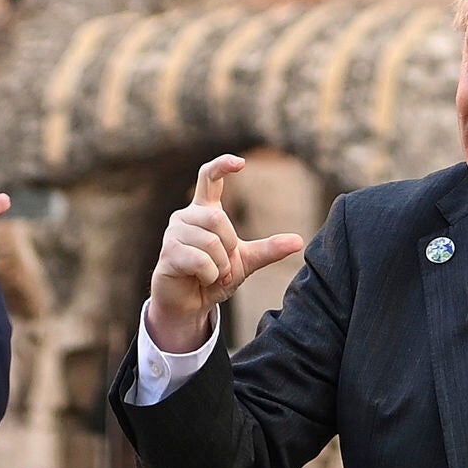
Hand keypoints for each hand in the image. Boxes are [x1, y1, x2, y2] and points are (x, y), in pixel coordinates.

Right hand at [146, 153, 306, 355]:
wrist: (190, 304)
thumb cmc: (214, 276)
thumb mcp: (246, 261)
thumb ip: (268, 250)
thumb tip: (299, 241)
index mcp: (204, 211)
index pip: (208, 177)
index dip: (222, 165)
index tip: (241, 162)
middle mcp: (186, 216)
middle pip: (217, 219)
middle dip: (229, 246)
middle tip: (226, 264)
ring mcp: (174, 233)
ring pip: (210, 242)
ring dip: (220, 265)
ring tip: (213, 274)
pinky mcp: (168, 253)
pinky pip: (200, 261)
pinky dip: (210, 275)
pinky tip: (202, 279)